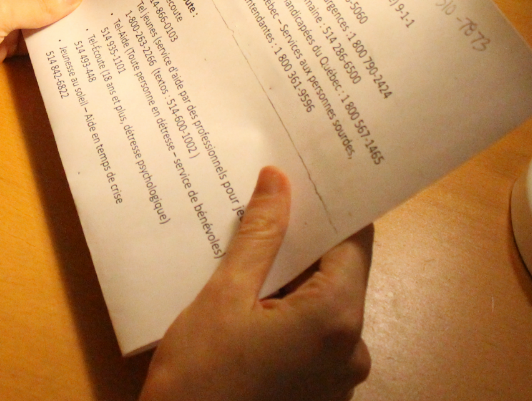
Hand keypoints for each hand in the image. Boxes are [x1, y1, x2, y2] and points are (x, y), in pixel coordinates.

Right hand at [141, 167, 373, 400]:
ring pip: (320, 308)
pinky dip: (285, 317)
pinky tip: (245, 306)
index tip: (304, 177)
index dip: (330, 208)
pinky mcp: (321, 399)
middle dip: (300, 243)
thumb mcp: (223, 295)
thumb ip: (259, 236)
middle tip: (262, 208)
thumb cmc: (201, 375)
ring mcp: (340, 382)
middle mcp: (354, 351)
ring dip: (288, 282)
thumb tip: (279, 181)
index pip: (353, 243)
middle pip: (337, 276)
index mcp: (337, 319)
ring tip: (244, 255)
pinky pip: (312, 340)